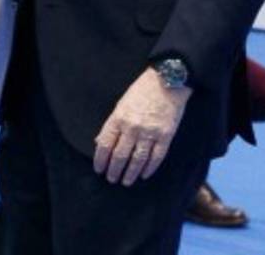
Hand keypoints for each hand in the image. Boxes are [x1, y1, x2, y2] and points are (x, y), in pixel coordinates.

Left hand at [93, 68, 191, 185]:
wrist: (166, 82)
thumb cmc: (140, 92)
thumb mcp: (120, 104)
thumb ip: (111, 124)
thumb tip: (101, 142)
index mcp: (118, 118)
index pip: (105, 144)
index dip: (101, 159)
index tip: (99, 169)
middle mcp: (132, 127)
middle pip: (120, 155)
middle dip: (114, 170)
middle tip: (111, 179)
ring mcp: (150, 132)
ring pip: (138, 159)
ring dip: (130, 173)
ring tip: (126, 181)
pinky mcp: (165, 136)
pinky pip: (156, 157)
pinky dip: (149, 168)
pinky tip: (144, 175)